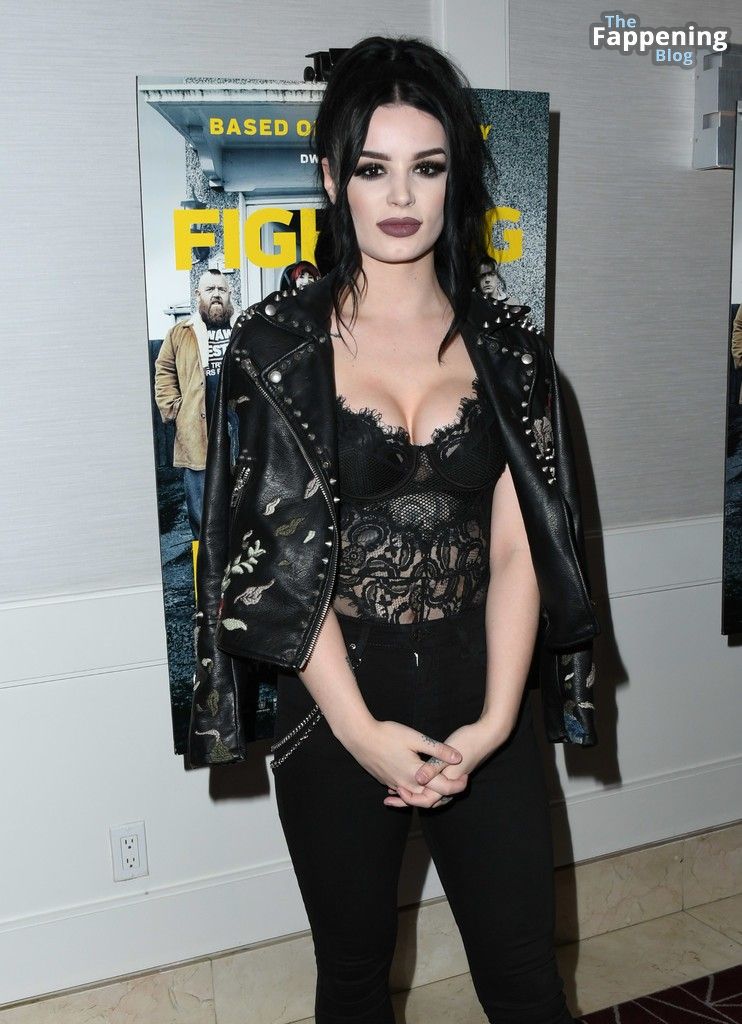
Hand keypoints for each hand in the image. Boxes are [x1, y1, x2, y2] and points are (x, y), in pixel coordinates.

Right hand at [344, 719, 467, 802]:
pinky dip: (413, 791)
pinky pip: (403, 792)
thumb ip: (437, 750)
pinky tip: (416, 782)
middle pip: (431, 797)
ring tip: (439, 784)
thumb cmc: (387, 734)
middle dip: (446, 793)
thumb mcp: (415, 738)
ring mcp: (394, 784)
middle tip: (456, 781)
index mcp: (416, 774)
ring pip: (416, 797)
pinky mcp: (385, 781)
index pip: (443, 788)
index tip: (466, 776)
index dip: (457, 785)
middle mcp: (405, 784)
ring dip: (429, 793)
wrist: (359, 738)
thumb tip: (458, 757)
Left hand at [383, 717, 509, 808]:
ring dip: (413, 792)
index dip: (410, 799)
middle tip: (389, 800)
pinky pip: (434, 783)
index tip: (396, 792)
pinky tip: (412, 774)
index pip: (427, 800)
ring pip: (430, 792)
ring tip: (395, 789)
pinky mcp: (453, 771)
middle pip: (427, 800)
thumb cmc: (468, 741)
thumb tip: (418, 779)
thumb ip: (433, 767)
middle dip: (408, 800)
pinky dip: (422, 783)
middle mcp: (450, 783)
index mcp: (448, 781)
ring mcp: (452, 778)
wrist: (489, 735)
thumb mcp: (448, 753)